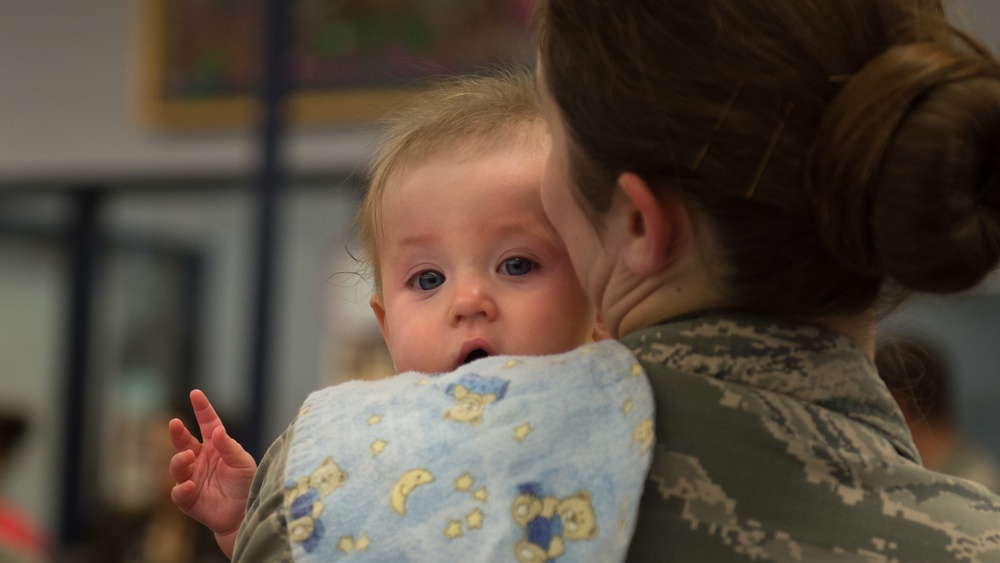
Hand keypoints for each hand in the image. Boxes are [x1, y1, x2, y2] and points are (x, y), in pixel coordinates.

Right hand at [169, 389, 255, 557]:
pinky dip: (182, 488)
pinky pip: (179, 492)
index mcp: (216, 447)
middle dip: (177, 432)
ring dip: (180, 460)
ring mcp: (192, 478)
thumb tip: (217, 430)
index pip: (207, 424)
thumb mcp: (243, 463)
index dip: (202, 409)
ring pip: (177, 465)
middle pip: (184, 442)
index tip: (195, 393)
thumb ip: (229, 447)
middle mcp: (201, 459)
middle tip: (175, 423)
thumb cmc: (247, 485)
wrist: (245, 515)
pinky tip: (191, 485)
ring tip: (189, 457)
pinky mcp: (188, 499)